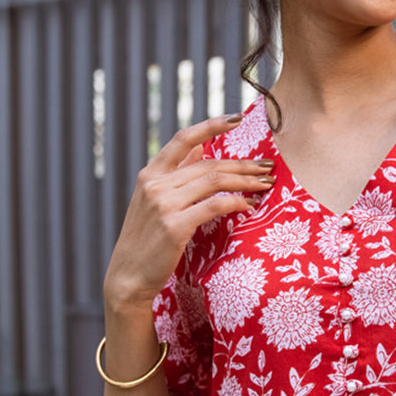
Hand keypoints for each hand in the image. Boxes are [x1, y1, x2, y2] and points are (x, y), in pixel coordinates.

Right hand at [104, 115, 273, 310]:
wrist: (128, 277)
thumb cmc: (147, 241)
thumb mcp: (154, 202)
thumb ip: (176, 175)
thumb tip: (201, 147)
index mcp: (150, 174)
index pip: (183, 139)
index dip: (211, 125)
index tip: (237, 118)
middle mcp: (155, 184)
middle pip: (208, 163)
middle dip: (243, 164)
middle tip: (267, 167)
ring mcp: (164, 204)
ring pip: (214, 180)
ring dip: (245, 180)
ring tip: (265, 184)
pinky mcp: (174, 226)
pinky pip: (214, 205)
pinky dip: (236, 202)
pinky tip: (249, 206)